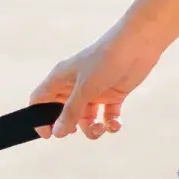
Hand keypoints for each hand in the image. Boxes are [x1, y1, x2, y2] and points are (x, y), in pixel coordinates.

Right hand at [30, 27, 164, 139]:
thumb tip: (57, 133)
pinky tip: (114, 124)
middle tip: (75, 132)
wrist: (139, 44)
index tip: (48, 134)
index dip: (39, 118)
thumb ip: (70, 112)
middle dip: (70, 126)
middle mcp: (75, 86)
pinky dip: (110, 123)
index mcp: (61, 79)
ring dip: (92, 128)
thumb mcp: (85, 89)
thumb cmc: (106, 60)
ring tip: (100, 128)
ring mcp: (94, 91)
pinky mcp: (112, 94)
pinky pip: (107, 116)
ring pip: (86, 118)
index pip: (40, 100)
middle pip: (64, 114)